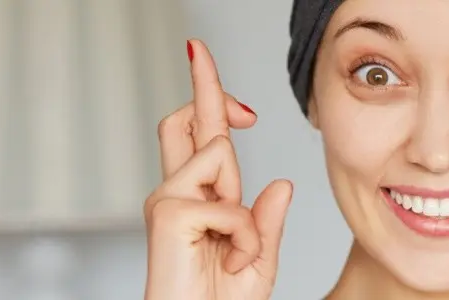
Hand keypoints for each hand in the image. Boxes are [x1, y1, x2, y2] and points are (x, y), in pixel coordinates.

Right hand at [144, 39, 292, 299]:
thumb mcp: (258, 259)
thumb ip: (266, 221)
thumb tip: (280, 182)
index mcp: (200, 199)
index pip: (201, 137)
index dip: (208, 96)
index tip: (208, 63)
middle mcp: (178, 193)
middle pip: (185, 121)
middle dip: (203, 84)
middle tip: (199, 51)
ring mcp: (168, 201)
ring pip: (217, 153)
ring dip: (245, 207)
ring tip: (239, 248)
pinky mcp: (168, 214)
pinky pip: (227, 202)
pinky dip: (244, 235)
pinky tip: (232, 259)